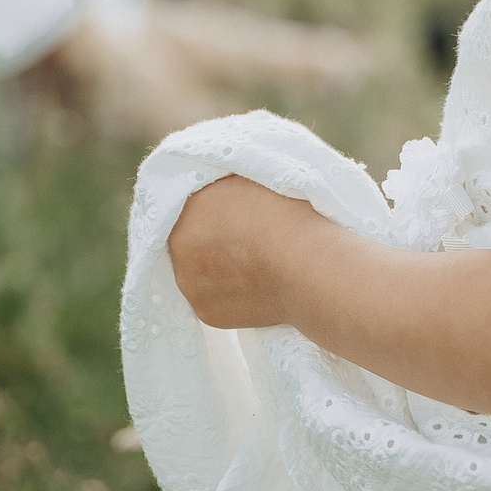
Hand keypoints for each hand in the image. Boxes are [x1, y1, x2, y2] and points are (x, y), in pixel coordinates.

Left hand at [166, 176, 322, 328]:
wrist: (311, 268)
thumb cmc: (291, 217)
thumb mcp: (252, 176)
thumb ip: (223, 184)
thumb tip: (215, 190)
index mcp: (188, 207)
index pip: (186, 203)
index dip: (208, 206)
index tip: (229, 210)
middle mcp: (179, 247)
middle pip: (186, 239)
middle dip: (206, 238)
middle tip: (240, 237)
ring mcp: (190, 285)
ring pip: (195, 270)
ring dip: (213, 266)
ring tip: (250, 262)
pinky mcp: (206, 313)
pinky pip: (211, 297)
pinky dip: (227, 291)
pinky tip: (253, 283)